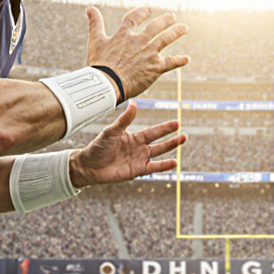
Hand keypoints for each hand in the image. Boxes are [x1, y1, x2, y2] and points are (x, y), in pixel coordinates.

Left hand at [68, 102, 183, 187]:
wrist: (89, 165)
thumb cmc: (98, 147)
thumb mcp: (112, 131)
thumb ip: (125, 119)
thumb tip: (134, 103)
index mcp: (135, 137)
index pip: (154, 132)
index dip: (165, 128)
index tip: (177, 123)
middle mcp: (140, 148)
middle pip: (160, 142)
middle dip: (172, 138)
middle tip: (184, 134)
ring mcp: (139, 160)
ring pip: (159, 153)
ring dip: (171, 149)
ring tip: (182, 143)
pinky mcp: (137, 171)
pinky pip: (154, 168)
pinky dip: (164, 166)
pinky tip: (174, 163)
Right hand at [86, 6, 189, 100]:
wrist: (109, 83)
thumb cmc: (100, 64)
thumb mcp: (95, 40)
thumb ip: (95, 23)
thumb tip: (89, 8)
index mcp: (125, 34)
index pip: (134, 18)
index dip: (141, 13)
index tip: (147, 10)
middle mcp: (140, 41)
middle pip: (155, 27)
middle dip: (164, 20)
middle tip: (172, 16)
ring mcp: (149, 54)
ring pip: (166, 39)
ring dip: (176, 32)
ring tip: (184, 27)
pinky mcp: (155, 68)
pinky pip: (171, 63)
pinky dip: (179, 60)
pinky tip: (187, 59)